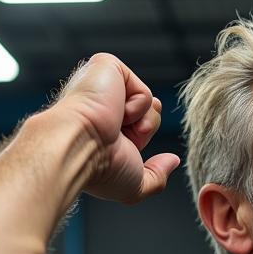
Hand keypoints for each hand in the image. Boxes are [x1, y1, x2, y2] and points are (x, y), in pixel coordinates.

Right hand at [54, 53, 180, 203]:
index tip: (119, 147)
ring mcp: (104, 85)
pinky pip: (144, 89)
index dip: (142, 138)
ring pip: (150, 101)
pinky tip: (114, 110)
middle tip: (117, 137)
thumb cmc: (99, 169)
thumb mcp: (133, 186)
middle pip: (150, 112)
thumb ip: (157, 176)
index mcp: (105, 126)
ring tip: (115, 124)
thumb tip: (173, 161)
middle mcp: (103, 104)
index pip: (142, 126)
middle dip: (145, 129)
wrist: (79, 147)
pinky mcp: (107, 67)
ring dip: (141, 121)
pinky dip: (137, 106)